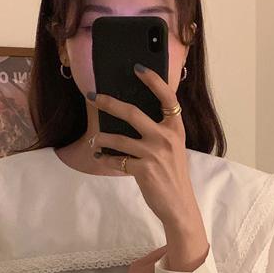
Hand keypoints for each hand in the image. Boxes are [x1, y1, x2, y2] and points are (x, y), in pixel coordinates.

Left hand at [91, 64, 208, 256]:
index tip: (138, 67)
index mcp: (175, 128)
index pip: (167, 96)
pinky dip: (105, 158)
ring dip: (102, 138)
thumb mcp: (172, 147)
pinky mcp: (143, 170)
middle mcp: (166, 137)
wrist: (179, 205)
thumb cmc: (173, 174)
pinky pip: (116, 160)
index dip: (153, 80)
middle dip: (109, 103)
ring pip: (119, 138)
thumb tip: (129, 115)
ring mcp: (154, 153)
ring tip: (95, 139)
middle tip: (94, 96)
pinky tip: (99, 157)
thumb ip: (158, 131)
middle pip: (133, 112)